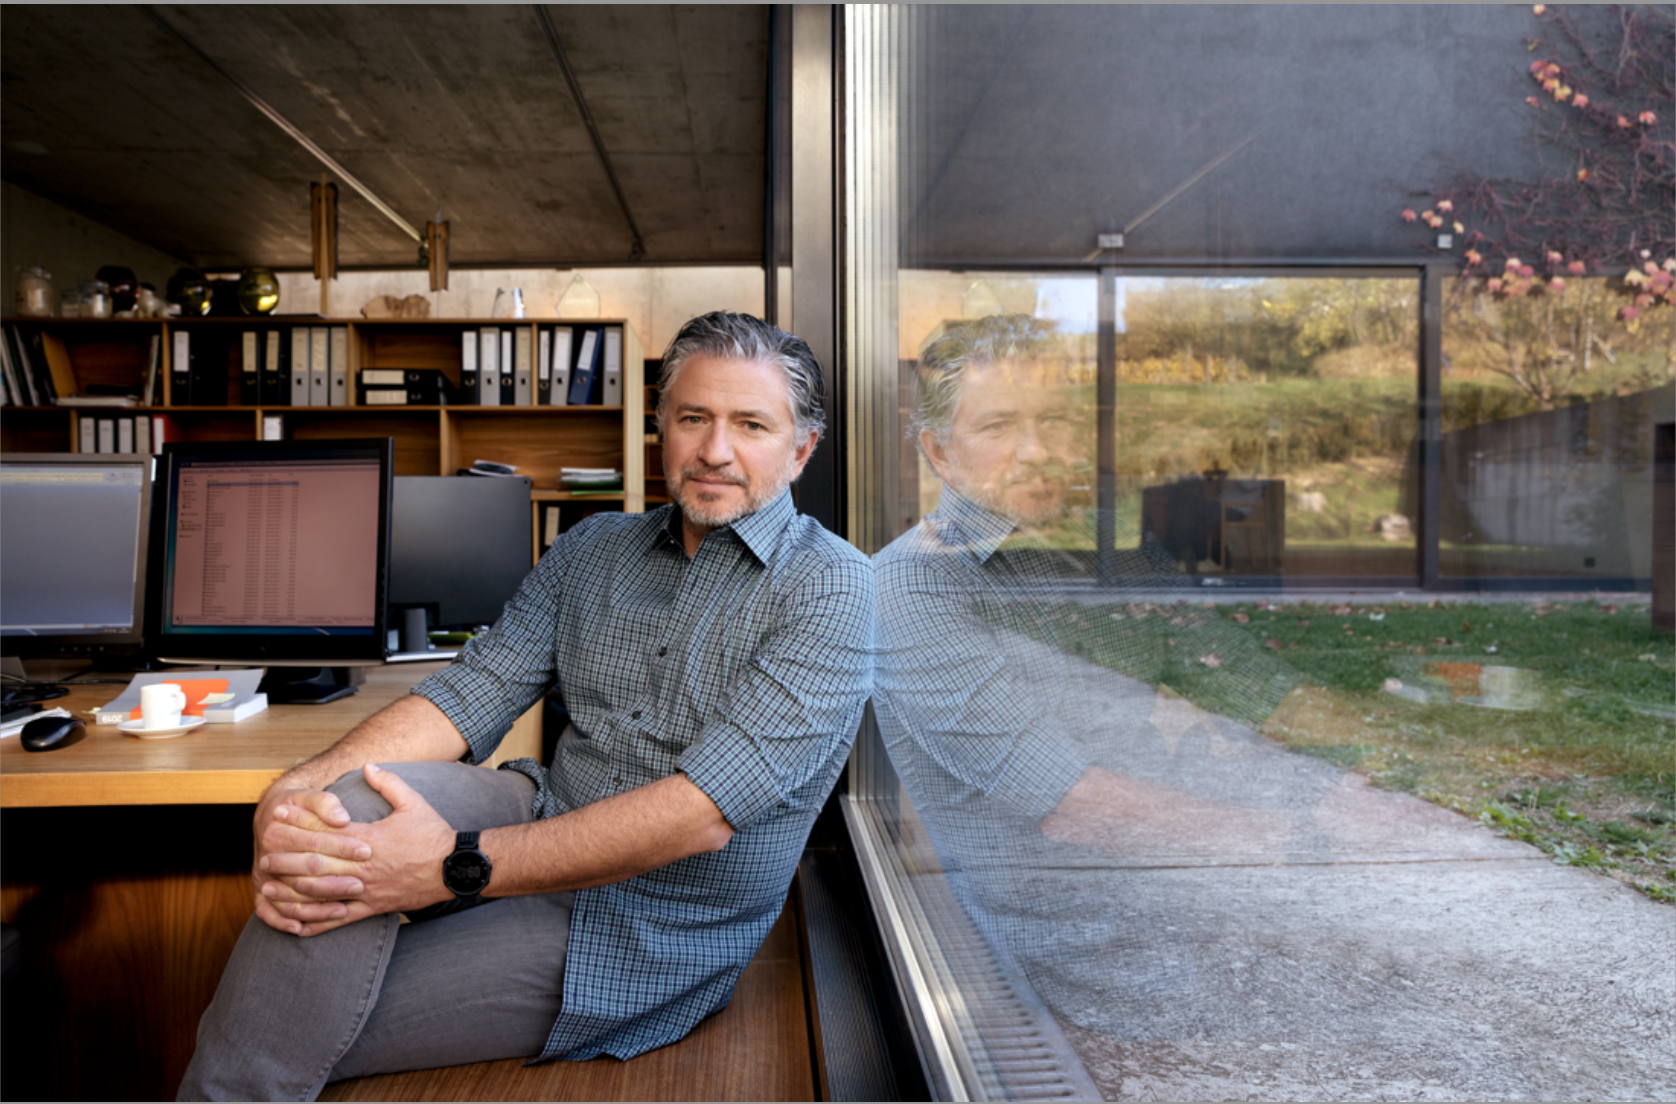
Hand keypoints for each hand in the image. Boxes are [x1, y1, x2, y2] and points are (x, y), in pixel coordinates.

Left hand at [259, 764, 455, 936]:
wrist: (455, 869)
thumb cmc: (433, 835)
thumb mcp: (414, 803)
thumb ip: (388, 783)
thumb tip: (367, 766)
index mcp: (370, 840)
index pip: (326, 832)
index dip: (299, 824)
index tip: (279, 816)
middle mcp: (363, 867)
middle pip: (317, 863)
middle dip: (286, 858)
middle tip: (262, 853)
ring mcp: (365, 891)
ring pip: (321, 894)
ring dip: (291, 891)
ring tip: (268, 885)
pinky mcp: (371, 908)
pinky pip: (338, 919)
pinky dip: (315, 921)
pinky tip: (294, 921)